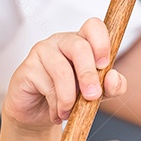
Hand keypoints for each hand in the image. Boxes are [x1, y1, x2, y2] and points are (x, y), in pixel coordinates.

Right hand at [2, 18, 126, 127]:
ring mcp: (42, 51)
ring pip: (62, 70)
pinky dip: (55, 105)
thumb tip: (113, 78)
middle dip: (88, 75)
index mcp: (82, 41)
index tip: (104, 65)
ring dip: (69, 97)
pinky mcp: (27, 67)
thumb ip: (111, 87)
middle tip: (92, 96)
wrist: (38, 114)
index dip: (102, 43)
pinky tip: (56, 112)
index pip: (93, 26)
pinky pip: (46, 85)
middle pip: (79, 47)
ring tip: (69, 112)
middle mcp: (62, 41)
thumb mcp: (96, 94)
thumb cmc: (68, 96)